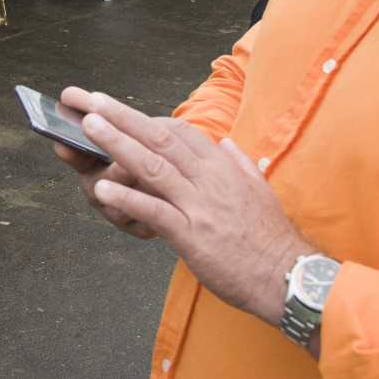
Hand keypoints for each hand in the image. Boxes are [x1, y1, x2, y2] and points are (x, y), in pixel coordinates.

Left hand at [61, 87, 312, 326]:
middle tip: (90, 100)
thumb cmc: (270, 237)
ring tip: (89, 127)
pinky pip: (154, 211)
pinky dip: (127, 197)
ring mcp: (200, 205)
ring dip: (118, 144)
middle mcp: (209, 179)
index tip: (117, 109)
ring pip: (153, 166)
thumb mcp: (259, 191)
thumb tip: (226, 143)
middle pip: (159, 138)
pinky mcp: (192, 235)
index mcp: (222, 166)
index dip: (144, 118)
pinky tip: (101, 188)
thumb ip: (239, 164)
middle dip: (123, 116)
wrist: (290, 279)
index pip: (179, 130)